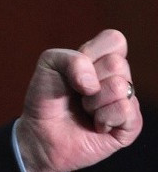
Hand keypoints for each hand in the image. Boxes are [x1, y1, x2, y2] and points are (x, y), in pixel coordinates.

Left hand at [16, 29, 141, 171]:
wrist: (40, 132)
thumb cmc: (46, 96)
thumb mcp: (49, 65)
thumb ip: (70, 59)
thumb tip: (93, 83)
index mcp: (101, 58)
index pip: (115, 40)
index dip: (91, 51)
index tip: (73, 67)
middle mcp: (117, 77)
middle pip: (117, 64)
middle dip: (87, 79)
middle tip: (77, 92)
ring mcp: (126, 100)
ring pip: (120, 87)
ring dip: (92, 101)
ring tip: (84, 109)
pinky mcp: (131, 125)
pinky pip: (126, 110)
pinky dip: (103, 118)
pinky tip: (96, 124)